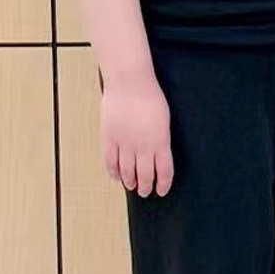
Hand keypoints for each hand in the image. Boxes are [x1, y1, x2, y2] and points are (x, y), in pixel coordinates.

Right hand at [99, 74, 174, 196]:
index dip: (163, 184)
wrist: (130, 81)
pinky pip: (110, 161)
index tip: (161, 190)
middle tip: (144, 191)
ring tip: (131, 186)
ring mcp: (125, 143)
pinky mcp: (110, 137)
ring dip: (129, 182)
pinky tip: (116, 176)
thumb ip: (161, 140)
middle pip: (145, 176)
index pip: (164, 172)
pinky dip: (113, 172)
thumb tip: (157, 156)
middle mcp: (143, 146)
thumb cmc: (149, 95)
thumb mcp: (163, 121)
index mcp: (161, 141)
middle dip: (145, 187)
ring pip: (127, 172)